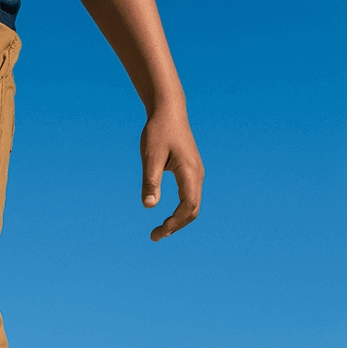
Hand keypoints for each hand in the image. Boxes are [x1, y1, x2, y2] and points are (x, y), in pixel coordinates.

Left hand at [139, 106, 202, 240]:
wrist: (168, 110)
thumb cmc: (158, 131)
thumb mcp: (150, 157)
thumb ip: (150, 181)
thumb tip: (149, 206)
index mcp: (189, 171)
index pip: (188, 206)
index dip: (174, 223)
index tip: (157, 232)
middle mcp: (197, 174)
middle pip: (193, 210)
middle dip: (175, 226)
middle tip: (155, 236)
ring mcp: (196, 173)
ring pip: (192, 205)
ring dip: (178, 221)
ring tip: (159, 231)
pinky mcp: (191, 172)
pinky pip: (190, 197)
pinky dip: (180, 211)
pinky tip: (167, 217)